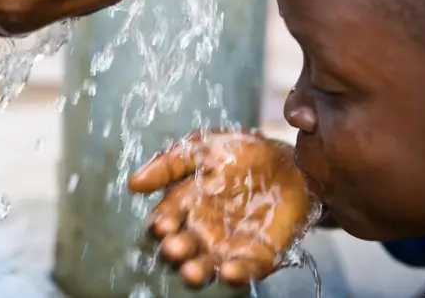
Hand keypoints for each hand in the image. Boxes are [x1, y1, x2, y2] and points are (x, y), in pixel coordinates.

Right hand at [129, 129, 311, 288]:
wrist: (291, 162)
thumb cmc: (242, 153)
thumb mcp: (203, 148)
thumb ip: (170, 164)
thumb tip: (133, 184)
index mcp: (186, 205)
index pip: (166, 221)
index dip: (161, 225)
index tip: (161, 225)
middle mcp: (202, 230)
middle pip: (181, 249)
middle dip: (175, 251)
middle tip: (174, 247)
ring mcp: (229, 245)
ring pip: (206, 266)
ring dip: (196, 272)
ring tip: (192, 271)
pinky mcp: (258, 256)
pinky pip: (244, 271)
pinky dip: (236, 275)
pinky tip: (229, 271)